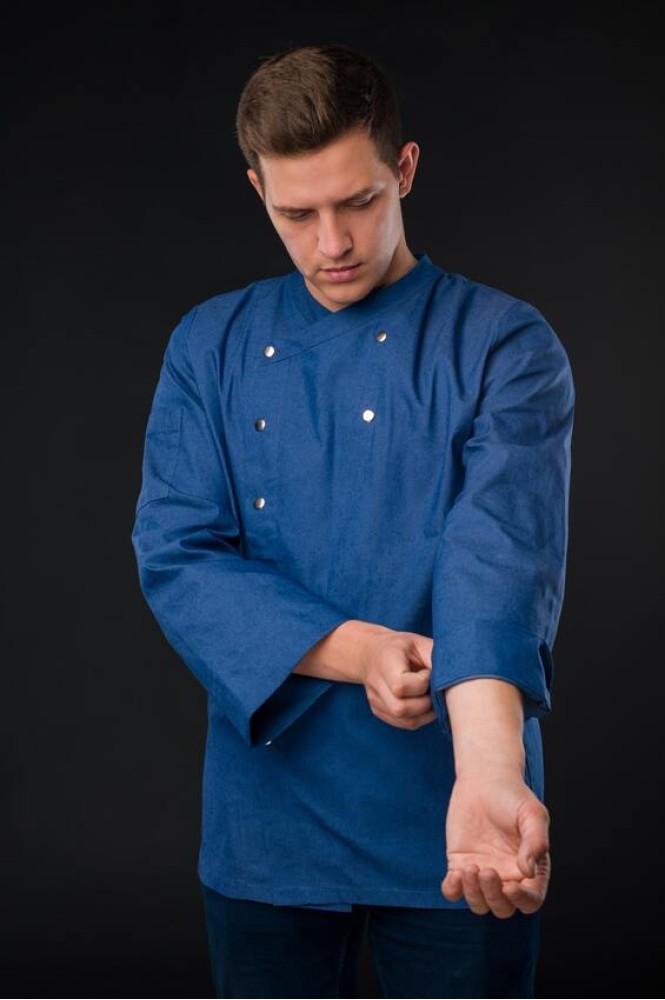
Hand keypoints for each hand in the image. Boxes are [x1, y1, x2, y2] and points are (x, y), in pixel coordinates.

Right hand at [360, 630, 435, 729]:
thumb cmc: (402, 647)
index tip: (428, 672)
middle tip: (433, 689)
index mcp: (385, 662)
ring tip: (432, 697)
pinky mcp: (379, 711)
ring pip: (405, 721)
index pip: (400, 685)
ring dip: (426, 713)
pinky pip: (404, 724)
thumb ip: (434, 658)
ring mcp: (375, 700)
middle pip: (400, 708)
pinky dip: (420, 717)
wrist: (373, 652)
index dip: (422, 683)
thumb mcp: (420, 643)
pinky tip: (425, 704)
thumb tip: (456, 678)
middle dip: (426, 703)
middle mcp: (375, 683)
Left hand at [441, 773, 550, 917]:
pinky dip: (453, 891)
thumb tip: (528, 872)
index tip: (510, 885)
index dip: (522, 900)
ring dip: (474, 894)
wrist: (484, 781)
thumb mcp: (532, 814)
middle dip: (494, 897)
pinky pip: (454, 891)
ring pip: (479, 904)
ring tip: (471, 868)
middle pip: (503, 908)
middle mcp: (507, 876)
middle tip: (487, 870)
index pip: (531, 900)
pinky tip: (455, 874)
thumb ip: (536, 842)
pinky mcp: (460, 864)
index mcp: (530, 869)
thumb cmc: (513, 796)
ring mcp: (483, 872)